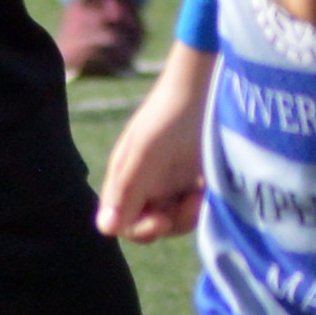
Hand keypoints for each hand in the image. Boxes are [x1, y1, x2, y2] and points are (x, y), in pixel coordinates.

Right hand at [98, 52, 207, 239]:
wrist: (210, 85)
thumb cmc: (171, 115)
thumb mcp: (146, 153)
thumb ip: (126, 190)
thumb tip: (105, 230)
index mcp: (126, 178)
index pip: (121, 221)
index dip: (138, 228)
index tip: (160, 221)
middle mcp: (145, 183)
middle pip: (148, 225)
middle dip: (167, 223)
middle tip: (188, 206)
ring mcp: (172, 182)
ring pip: (175, 220)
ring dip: (188, 215)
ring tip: (202, 193)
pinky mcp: (197, 180)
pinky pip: (196, 208)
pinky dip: (203, 205)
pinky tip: (210, 188)